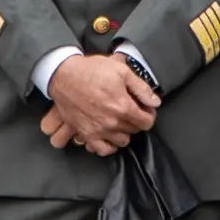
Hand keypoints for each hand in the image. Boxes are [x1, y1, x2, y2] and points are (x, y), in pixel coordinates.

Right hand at [42, 54, 157, 152]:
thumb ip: (141, 88)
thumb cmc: (91, 70)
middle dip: (136, 121)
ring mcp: (98, 130)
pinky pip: (102, 149)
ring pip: (122, 141)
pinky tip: (109, 136)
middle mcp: (112, 122)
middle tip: (131, 111)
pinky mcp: (86, 134)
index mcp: (123, 107)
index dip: (149, 114)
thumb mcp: (121, 71)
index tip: (145, 109)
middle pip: (134, 130)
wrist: (64, 76)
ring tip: (120, 121)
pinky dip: (108, 145)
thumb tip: (155, 102)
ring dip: (124, 132)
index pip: (146, 122)